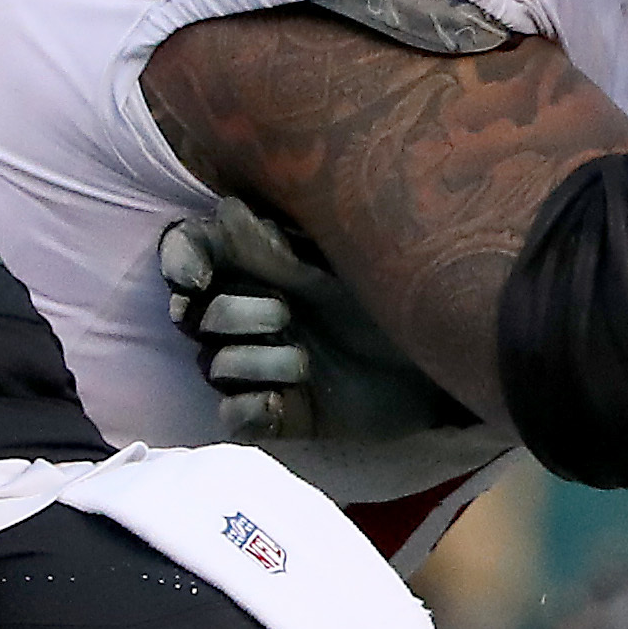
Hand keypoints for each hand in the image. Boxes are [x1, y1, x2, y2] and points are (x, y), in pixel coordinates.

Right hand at [160, 199, 479, 450]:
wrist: (446, 355)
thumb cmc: (396, 290)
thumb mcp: (341, 260)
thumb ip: (277, 243)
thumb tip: (224, 211)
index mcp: (257, 264)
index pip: (186, 254)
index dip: (180, 263)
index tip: (199, 277)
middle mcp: (247, 314)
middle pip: (193, 314)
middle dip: (234, 314)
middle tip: (285, 314)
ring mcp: (259, 366)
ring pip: (214, 366)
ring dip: (259, 361)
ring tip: (306, 361)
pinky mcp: (278, 413)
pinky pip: (233, 417)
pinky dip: (254, 408)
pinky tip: (288, 400)